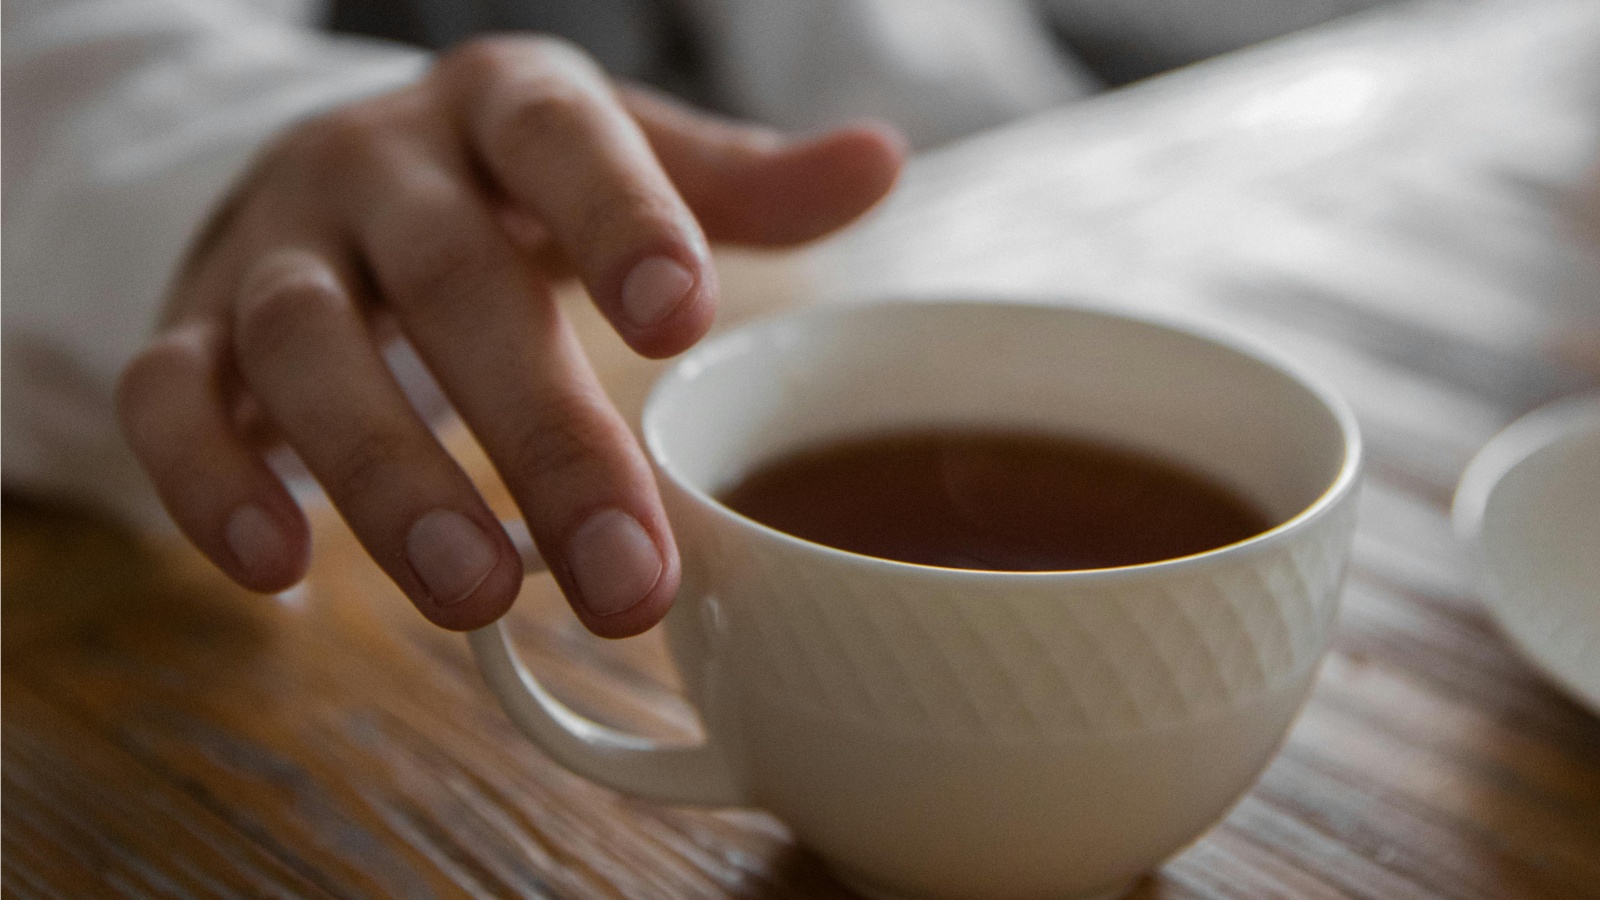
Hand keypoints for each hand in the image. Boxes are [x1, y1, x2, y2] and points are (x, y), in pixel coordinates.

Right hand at [117, 36, 902, 635]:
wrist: (334, 182)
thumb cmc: (509, 191)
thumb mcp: (620, 162)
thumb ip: (733, 184)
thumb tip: (878, 162)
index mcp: (504, 111)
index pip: (562, 143)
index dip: (619, 222)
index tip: (683, 321)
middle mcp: (381, 166)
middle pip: (452, 280)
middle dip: (540, 433)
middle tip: (623, 576)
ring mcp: (275, 246)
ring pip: (308, 347)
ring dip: (390, 476)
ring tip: (476, 595)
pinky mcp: (191, 329)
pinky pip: (172, 395)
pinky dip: (209, 480)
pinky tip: (276, 573)